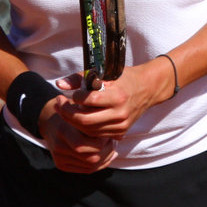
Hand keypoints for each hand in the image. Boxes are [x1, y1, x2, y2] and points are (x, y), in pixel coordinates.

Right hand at [36, 90, 117, 172]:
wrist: (48, 120)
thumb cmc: (70, 111)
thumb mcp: (80, 108)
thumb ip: (93, 118)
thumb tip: (115, 133)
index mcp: (63, 130)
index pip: (86, 144)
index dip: (101, 142)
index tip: (107, 134)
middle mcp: (59, 145)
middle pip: (90, 158)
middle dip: (106, 152)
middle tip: (112, 142)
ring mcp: (58, 157)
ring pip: (90, 166)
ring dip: (105, 159)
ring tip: (111, 148)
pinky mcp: (60, 164)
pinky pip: (85, 170)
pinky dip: (98, 165)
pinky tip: (105, 156)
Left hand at [53, 62, 169, 140]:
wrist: (148, 89)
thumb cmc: (123, 77)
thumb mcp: (104, 72)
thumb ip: (79, 78)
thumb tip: (59, 84)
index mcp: (117, 96)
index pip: (88, 100)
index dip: (75, 98)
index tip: (70, 93)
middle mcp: (120, 113)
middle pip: (85, 120)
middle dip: (67, 113)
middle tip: (59, 104)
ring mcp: (121, 125)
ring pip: (89, 130)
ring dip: (73, 122)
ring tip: (66, 110)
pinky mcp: (121, 132)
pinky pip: (97, 134)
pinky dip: (85, 128)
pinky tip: (79, 118)